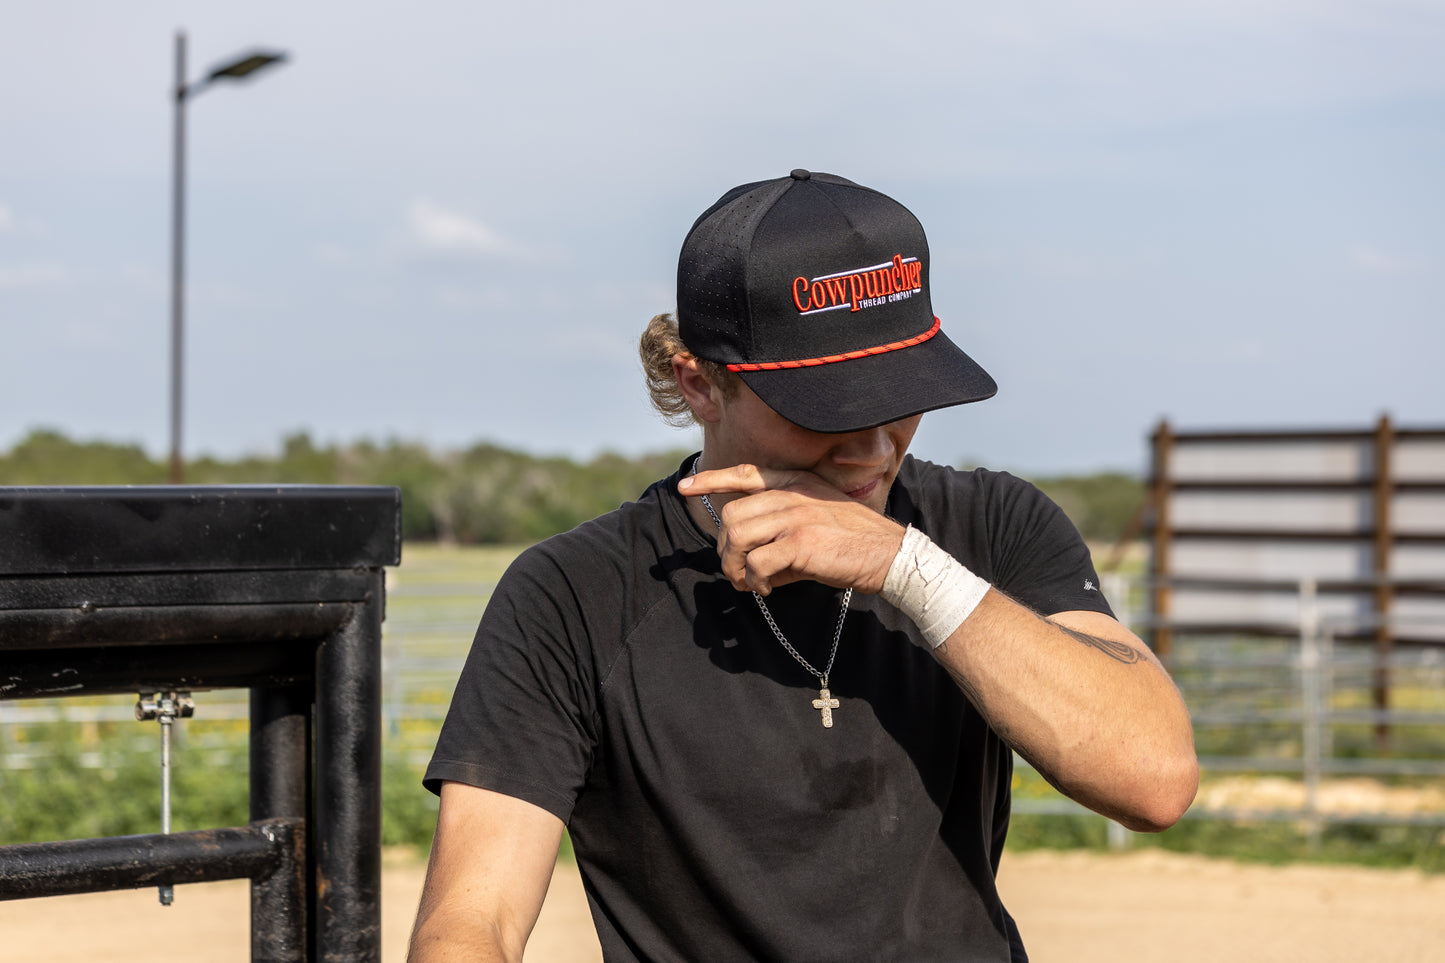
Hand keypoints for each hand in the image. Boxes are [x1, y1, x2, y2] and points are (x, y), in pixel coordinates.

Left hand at [678, 464, 904, 595]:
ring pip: (737, 538)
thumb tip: (750, 567)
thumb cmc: (854, 544)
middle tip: (738, 573)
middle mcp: (793, 494)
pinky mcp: (801, 544)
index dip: (711, 480)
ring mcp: (796, 517)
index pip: (745, 473)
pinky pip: (757, 563)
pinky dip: (756, 582)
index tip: (685, 488)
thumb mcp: (817, 520)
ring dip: (736, 567)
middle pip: (732, 515)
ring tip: (750, 583)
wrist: (891, 556)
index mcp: (797, 482)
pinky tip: (769, 589)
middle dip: (726, 549)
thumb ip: (781, 531)